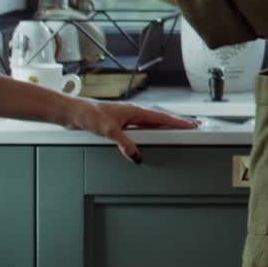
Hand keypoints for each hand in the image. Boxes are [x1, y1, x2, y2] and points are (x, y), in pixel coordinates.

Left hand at [64, 98, 197, 162]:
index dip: (178, 123)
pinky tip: (151, 139)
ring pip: (151, 124)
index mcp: (134, 111)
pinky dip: (151, 134)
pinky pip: (142, 130)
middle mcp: (132, 113)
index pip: (161, 118)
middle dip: (177, 124)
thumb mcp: (108, 131)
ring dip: (165, 128)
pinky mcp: (120, 125)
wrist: (74, 112)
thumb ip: (124, 143)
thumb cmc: (89, 114)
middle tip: (193, 128)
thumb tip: (137, 155)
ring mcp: (127, 119)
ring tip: (177, 133)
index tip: (193, 125)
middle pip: (160, 120)